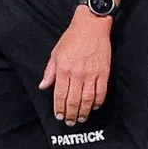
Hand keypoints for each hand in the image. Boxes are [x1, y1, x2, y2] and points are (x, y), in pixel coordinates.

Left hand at [41, 9, 112, 124]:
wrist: (91, 26)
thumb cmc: (72, 38)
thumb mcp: (55, 54)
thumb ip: (49, 72)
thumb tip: (43, 86)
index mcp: (63, 69)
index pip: (60, 94)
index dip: (59, 108)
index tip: (59, 116)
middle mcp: (77, 74)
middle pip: (74, 100)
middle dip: (71, 114)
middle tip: (70, 122)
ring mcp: (92, 74)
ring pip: (88, 99)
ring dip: (85, 111)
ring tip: (82, 118)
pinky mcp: (104, 72)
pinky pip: (101, 92)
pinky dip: (98, 102)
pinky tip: (95, 107)